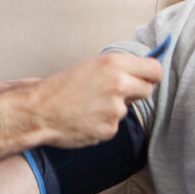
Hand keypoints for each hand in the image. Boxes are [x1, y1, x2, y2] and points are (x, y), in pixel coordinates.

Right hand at [21, 51, 160, 148]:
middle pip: (147, 90)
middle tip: (113, 93)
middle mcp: (119, 84)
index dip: (151, 75)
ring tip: (88, 106)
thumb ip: (119, 69)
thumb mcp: (92, 67)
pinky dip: (102, 124)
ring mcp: (115, 109)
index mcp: (115, 64)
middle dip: (135, 93)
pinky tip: (85, 119)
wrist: (39, 111)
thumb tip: (141, 74)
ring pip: (126, 110)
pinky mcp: (109, 129)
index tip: (146, 79)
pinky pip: (113, 126)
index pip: (155, 69)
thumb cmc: (61, 88)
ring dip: (113, 109)